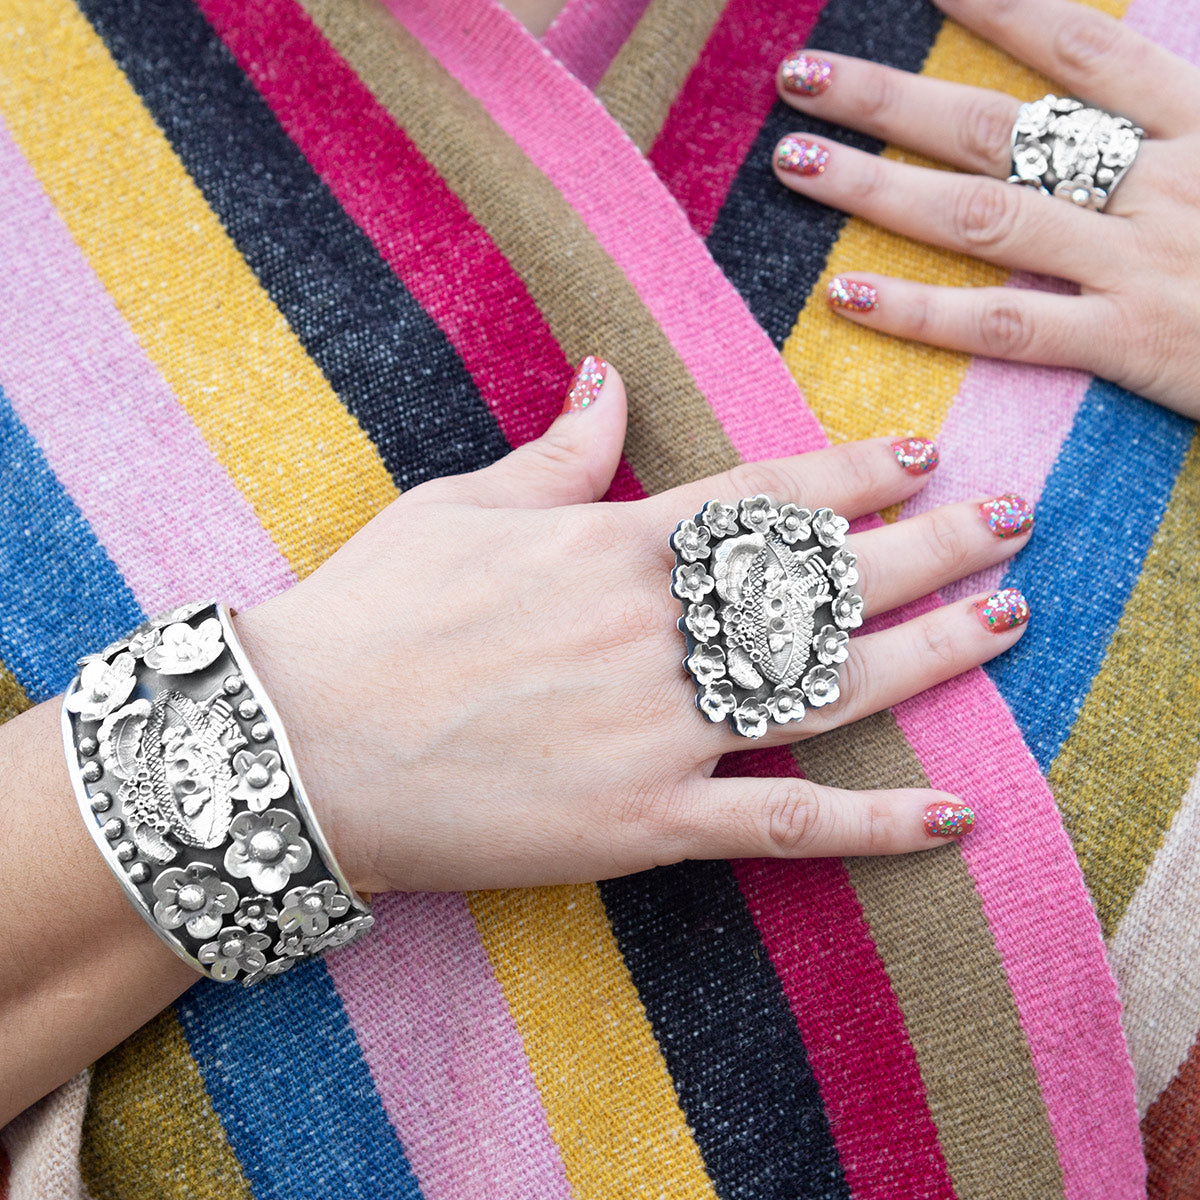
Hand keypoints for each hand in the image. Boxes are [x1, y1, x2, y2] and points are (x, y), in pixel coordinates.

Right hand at [235, 362, 1032, 893]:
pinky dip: (869, 825)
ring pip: (827, 689)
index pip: (764, 498)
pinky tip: (948, 815)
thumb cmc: (372, 611)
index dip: (852, 472)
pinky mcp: (643, 822)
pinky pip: (779, 823)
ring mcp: (658, 731)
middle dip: (927, 545)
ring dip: (930, 654)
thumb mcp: (461, 506)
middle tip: (1011, 521)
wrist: (301, 744)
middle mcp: (656, 631)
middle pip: (820, 583)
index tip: (919, 455)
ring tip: (1005, 623)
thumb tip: (609, 376)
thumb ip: (559, 451)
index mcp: (614, 545)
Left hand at [773, 0, 1199, 416]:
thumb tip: (1106, 84)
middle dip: (890, 95)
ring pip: (982, 213)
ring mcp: (1138, 260)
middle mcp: (1158, 177)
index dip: (997, 1)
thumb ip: (1179, 103)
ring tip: (793, 160)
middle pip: (997, 124)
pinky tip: (847, 294)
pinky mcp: (1133, 342)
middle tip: (799, 72)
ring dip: (877, 186)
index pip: (1077, 42)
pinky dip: (923, 313)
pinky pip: (1006, 324)